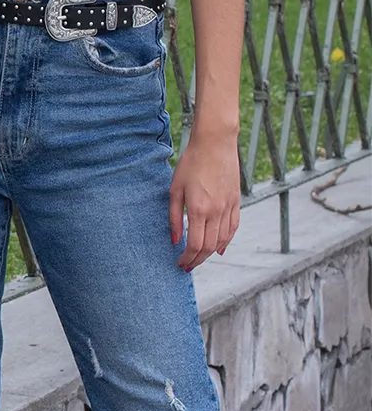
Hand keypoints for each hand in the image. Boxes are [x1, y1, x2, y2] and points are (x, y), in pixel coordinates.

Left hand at [170, 128, 240, 269]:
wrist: (215, 144)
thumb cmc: (191, 163)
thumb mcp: (175, 189)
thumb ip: (174, 216)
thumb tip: (174, 239)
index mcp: (199, 209)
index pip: (195, 244)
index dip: (188, 258)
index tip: (180, 264)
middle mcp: (217, 212)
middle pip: (210, 246)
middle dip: (198, 260)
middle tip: (187, 266)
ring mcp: (229, 207)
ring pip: (223, 240)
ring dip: (211, 253)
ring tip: (199, 259)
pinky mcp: (237, 202)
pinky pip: (233, 228)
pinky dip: (226, 241)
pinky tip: (219, 248)